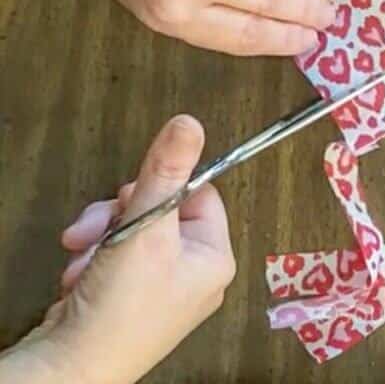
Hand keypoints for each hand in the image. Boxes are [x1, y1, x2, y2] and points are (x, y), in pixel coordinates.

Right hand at [0, 116, 235, 383]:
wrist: (72, 365)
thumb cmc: (120, 304)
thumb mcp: (147, 227)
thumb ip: (166, 170)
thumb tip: (189, 122)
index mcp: (214, 257)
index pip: (200, 192)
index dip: (164, 187)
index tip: (135, 196)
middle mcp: (193, 272)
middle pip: (160, 208)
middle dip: (119, 215)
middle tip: (100, 229)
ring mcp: (160, 286)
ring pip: (131, 228)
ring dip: (100, 236)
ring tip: (84, 258)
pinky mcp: (128, 296)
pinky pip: (114, 254)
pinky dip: (92, 259)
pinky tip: (79, 277)